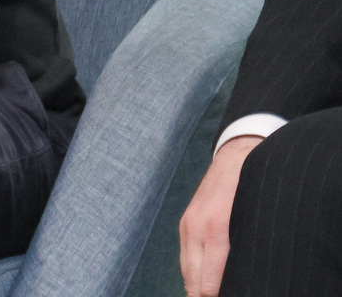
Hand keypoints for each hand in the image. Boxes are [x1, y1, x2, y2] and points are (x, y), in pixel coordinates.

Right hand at [179, 134, 262, 295]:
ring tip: (207, 296)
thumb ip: (245, 251)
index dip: (214, 295)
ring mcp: (187, 225)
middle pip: (193, 281)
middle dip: (203, 295)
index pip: (209, 282)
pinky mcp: (185, 222)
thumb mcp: (254, 222)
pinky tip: (202, 282)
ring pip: (186, 271)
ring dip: (196, 287)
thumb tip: (246, 276)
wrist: (236, 156)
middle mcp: (195, 229)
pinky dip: (192, 273)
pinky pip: (185, 257)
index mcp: (214, 230)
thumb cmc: (253, 188)